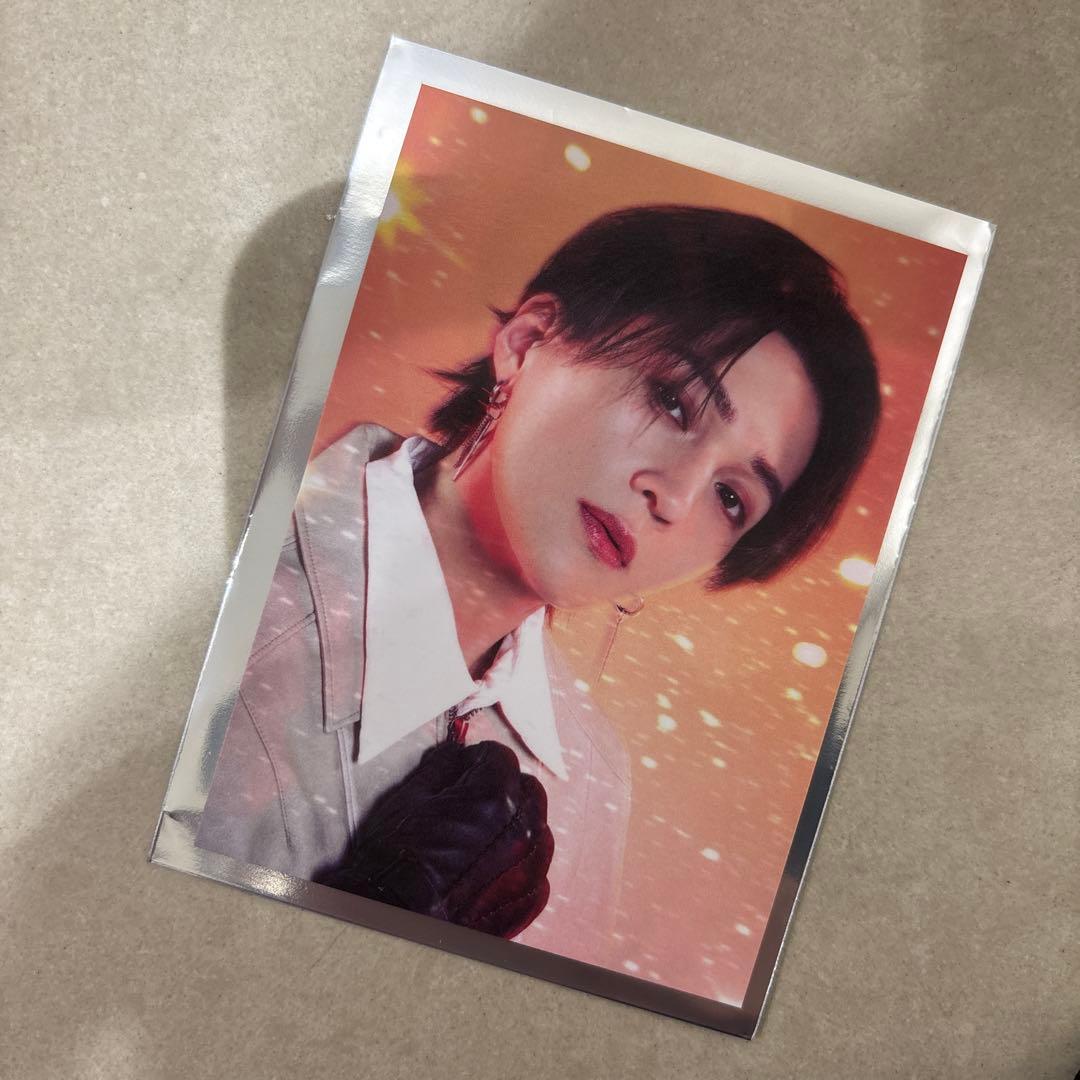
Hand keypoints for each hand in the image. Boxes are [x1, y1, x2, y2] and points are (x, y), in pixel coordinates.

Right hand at [316, 739, 554, 938]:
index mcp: (495, 799)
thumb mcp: (410, 798)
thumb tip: (456, 755)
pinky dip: (519, 864)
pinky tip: (491, 867)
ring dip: (516, 825)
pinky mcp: (526, 901)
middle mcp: (521, 831)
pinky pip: (536, 871)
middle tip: (476, 798)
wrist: (392, 916)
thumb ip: (442, 767)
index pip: (502, 758)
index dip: (479, 760)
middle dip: (505, 788)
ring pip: (537, 829)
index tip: (467, 768)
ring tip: (483, 835)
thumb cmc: (395, 860)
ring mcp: (528, 869)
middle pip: (528, 791)